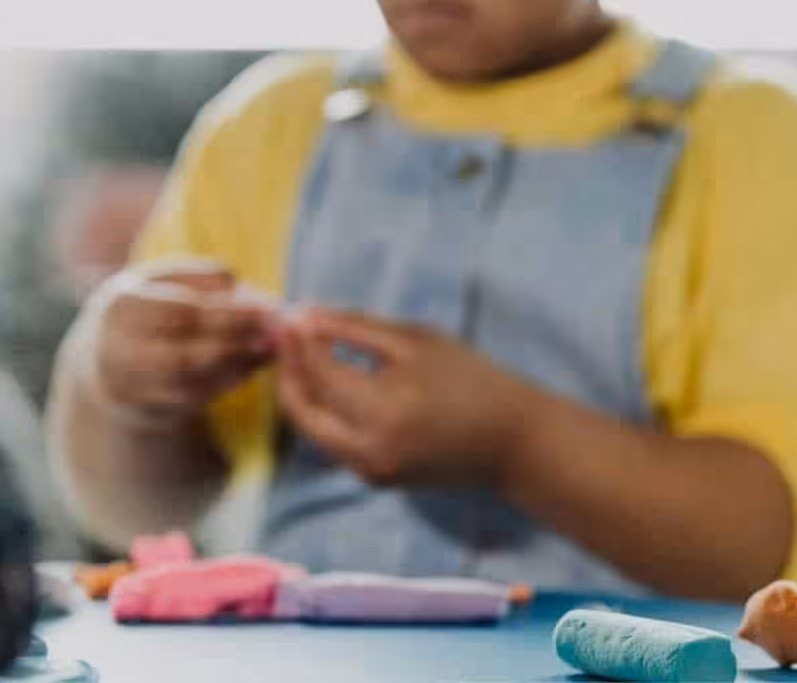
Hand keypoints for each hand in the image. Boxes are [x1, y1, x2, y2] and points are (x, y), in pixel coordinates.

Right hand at [86, 260, 277, 428]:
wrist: (109, 357)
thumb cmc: (151, 306)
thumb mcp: (165, 281)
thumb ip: (200, 278)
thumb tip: (237, 282)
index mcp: (122, 307)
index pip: (180, 313)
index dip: (229, 312)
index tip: (268, 307)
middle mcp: (117, 351)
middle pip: (185, 353)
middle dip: (237, 342)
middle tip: (275, 331)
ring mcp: (130, 386)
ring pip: (192, 380)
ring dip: (237, 363)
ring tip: (270, 345)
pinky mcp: (148, 408)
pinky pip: (195, 398)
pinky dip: (230, 380)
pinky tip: (255, 363)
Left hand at [275, 310, 542, 488]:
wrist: (511, 440)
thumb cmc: (471, 378)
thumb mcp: (416, 342)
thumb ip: (356, 328)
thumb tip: (303, 317)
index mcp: (386, 409)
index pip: (320, 374)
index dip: (298, 344)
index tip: (288, 318)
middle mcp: (371, 448)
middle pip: (302, 411)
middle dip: (287, 373)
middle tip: (285, 341)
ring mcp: (371, 470)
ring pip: (313, 430)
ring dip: (302, 394)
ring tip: (305, 357)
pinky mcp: (376, 479)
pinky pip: (334, 443)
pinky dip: (326, 414)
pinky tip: (332, 385)